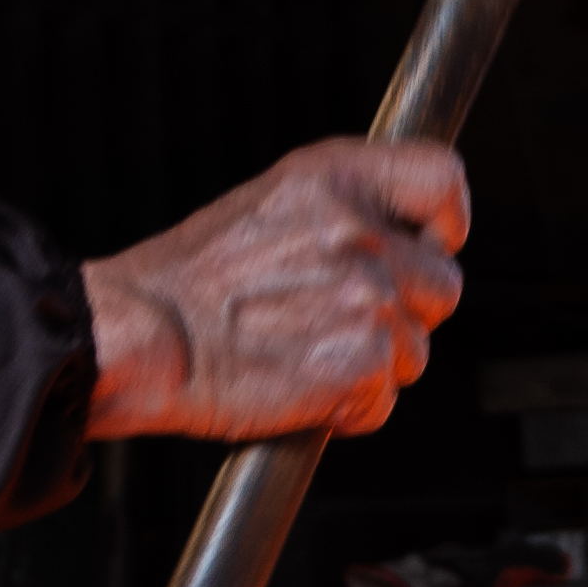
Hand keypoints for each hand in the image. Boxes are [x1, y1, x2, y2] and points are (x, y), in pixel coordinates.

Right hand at [82, 136, 468, 444]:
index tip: (429, 244)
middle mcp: (361, 232)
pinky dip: (349, 409)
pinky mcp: (362, 364)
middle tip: (335, 320)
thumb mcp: (273, 203)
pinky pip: (383, 400)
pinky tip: (299, 388)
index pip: (442, 177)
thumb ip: (346, 209)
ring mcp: (368, 299)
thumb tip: (407, 233)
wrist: (143, 337)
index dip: (445, 221)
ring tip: (304, 353)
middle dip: (404, 311)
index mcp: (337, 177)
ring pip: (415, 350)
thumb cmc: (193, 282)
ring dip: (373, 365)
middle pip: (442, 283)